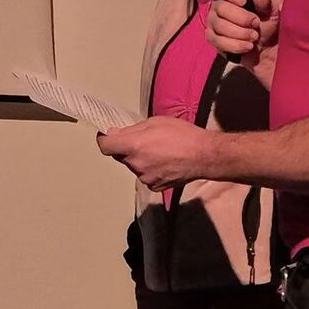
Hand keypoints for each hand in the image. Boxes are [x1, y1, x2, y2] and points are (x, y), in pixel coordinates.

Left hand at [97, 115, 212, 189]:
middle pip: (120, 156)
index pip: (105, 146)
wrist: (204, 155)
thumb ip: (132, 129)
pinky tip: (164, 161)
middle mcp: (136, 164)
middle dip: (126, 147)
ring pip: (134, 166)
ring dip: (139, 158)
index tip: (107, 135)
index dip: (104, 139)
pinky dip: (150, 169)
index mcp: (134, 146)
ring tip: (159, 150)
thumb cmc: (182, 135)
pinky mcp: (155, 186)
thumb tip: (115, 133)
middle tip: (143, 139)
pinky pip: (145, 176)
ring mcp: (145, 177)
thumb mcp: (155, 122)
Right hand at [206, 0, 275, 55]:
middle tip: (256, 23)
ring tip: (254, 36)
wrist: (266, 48)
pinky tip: (247, 46)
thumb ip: (266, 2)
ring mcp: (214, 23)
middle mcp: (218, 6)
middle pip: (220, 7)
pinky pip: (218, 41)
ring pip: (219, 25)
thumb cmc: (266, 23)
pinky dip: (235, 45)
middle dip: (240, 17)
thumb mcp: (271, 12)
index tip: (243, 1)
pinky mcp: (214, 39)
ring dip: (240, 32)